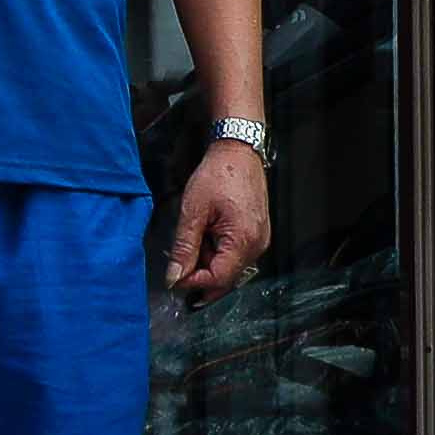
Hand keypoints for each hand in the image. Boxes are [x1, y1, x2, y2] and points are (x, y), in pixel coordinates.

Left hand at [162, 137, 271, 299]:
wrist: (238, 152)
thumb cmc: (219, 175)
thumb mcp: (193, 212)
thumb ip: (184, 248)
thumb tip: (174, 277)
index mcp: (243, 241)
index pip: (218, 279)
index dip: (194, 283)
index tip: (174, 276)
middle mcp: (257, 246)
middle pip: (225, 279)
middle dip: (200, 275)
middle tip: (179, 261)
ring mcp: (260, 241)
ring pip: (230, 269)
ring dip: (208, 263)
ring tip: (196, 237)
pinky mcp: (257, 236)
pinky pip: (236, 256)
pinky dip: (218, 253)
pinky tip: (207, 236)